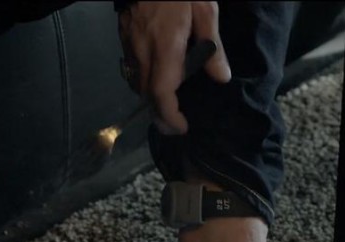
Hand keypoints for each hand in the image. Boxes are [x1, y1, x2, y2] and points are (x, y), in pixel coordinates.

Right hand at [118, 1, 230, 134]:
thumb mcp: (205, 8)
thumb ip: (212, 45)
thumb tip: (221, 77)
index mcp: (165, 45)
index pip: (162, 93)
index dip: (170, 116)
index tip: (181, 127)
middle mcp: (143, 50)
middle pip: (147, 95)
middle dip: (161, 115)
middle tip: (177, 125)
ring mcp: (129, 44)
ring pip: (137, 84)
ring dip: (152, 99)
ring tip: (169, 106)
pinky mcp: (123, 37)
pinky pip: (132, 69)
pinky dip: (144, 81)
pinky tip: (157, 79)